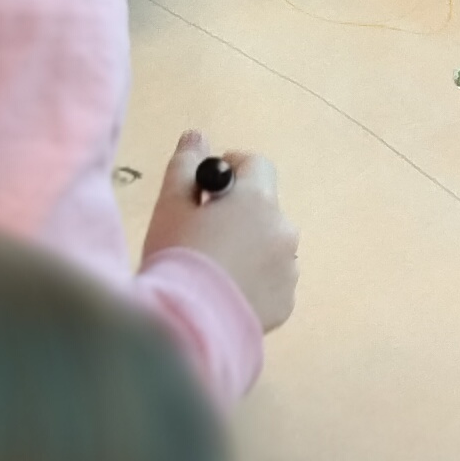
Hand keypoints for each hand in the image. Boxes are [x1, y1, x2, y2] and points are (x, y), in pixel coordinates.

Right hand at [140, 130, 299, 328]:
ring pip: (270, 245)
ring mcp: (289, 268)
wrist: (189, 323)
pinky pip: (272, 281)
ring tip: (213, 268)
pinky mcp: (286, 302)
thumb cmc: (177, 256)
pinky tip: (225, 293)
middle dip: (239, 213)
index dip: (232, 170)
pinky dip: (255, 281)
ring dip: (249, 248)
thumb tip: (197, 137)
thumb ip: (186, 165)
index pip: (257, 164)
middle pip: (264, 208)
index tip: (207, 189)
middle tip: (203, 233)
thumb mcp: (171, 205)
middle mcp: (283, 229)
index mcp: (258, 200)